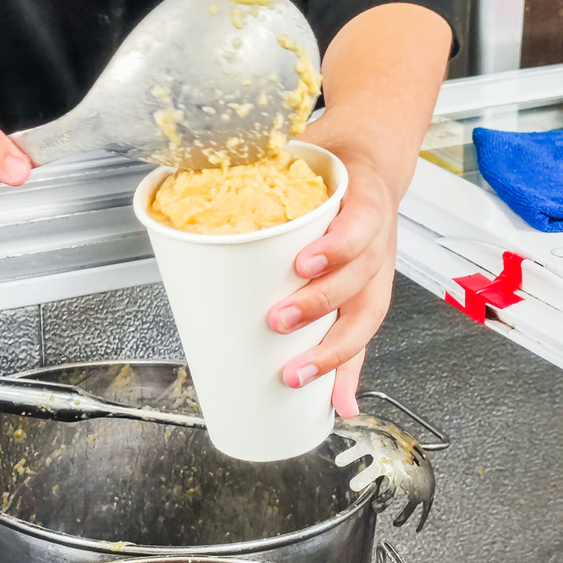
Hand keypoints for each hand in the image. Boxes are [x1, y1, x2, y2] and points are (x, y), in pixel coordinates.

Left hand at [266, 2, 451, 416]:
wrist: (371, 158)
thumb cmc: (330, 168)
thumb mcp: (302, 163)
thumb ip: (262, 178)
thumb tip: (185, 201)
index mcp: (361, 204)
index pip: (359, 226)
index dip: (335, 247)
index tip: (302, 263)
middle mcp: (375, 242)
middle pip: (357, 280)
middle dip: (318, 305)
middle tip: (277, 319)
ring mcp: (376, 271)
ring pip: (364, 314)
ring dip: (333, 352)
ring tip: (296, 374)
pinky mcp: (370, 294)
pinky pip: (363, 338)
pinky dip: (351, 375)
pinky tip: (339, 405)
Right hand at [268, 111, 397, 418]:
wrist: (366, 142)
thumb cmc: (344, 213)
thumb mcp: (336, 271)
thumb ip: (333, 329)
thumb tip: (333, 402)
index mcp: (368, 282)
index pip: (360, 331)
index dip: (335, 363)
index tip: (294, 384)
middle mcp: (377, 258)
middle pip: (363, 307)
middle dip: (326, 340)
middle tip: (285, 361)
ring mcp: (374, 226)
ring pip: (361, 270)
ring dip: (325, 295)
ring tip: (284, 312)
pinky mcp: (362, 190)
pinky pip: (358, 221)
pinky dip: (337, 244)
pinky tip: (309, 256)